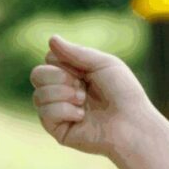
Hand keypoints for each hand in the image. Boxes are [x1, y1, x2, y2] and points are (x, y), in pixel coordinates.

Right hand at [30, 35, 157, 157]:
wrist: (132, 124)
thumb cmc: (124, 93)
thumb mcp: (103, 64)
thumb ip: (77, 52)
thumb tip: (51, 39)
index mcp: (74, 75)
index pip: (50, 59)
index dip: (63, 61)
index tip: (84, 71)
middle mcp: (64, 92)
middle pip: (37, 75)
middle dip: (58, 77)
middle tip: (81, 87)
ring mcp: (60, 112)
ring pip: (37, 94)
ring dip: (62, 94)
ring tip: (83, 101)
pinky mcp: (58, 130)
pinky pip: (44, 112)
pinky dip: (64, 110)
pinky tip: (81, 116)